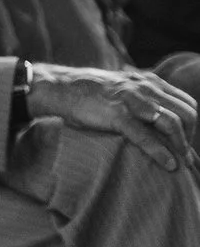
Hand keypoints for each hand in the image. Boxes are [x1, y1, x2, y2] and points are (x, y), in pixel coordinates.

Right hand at [24, 63, 199, 172]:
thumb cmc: (88, 93)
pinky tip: (169, 165)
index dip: (192, 125)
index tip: (185, 142)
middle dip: (190, 137)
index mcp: (150, 82)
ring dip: (181, 146)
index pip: (187, 103)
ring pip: (172, 123)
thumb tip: (155, 117)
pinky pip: (146, 136)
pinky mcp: (117, 115)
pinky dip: (161, 152)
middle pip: (186, 114)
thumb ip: (142, 97)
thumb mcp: (123, 88)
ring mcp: (133, 101)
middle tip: (185, 156)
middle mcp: (146, 88)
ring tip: (181, 163)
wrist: (60, 88)